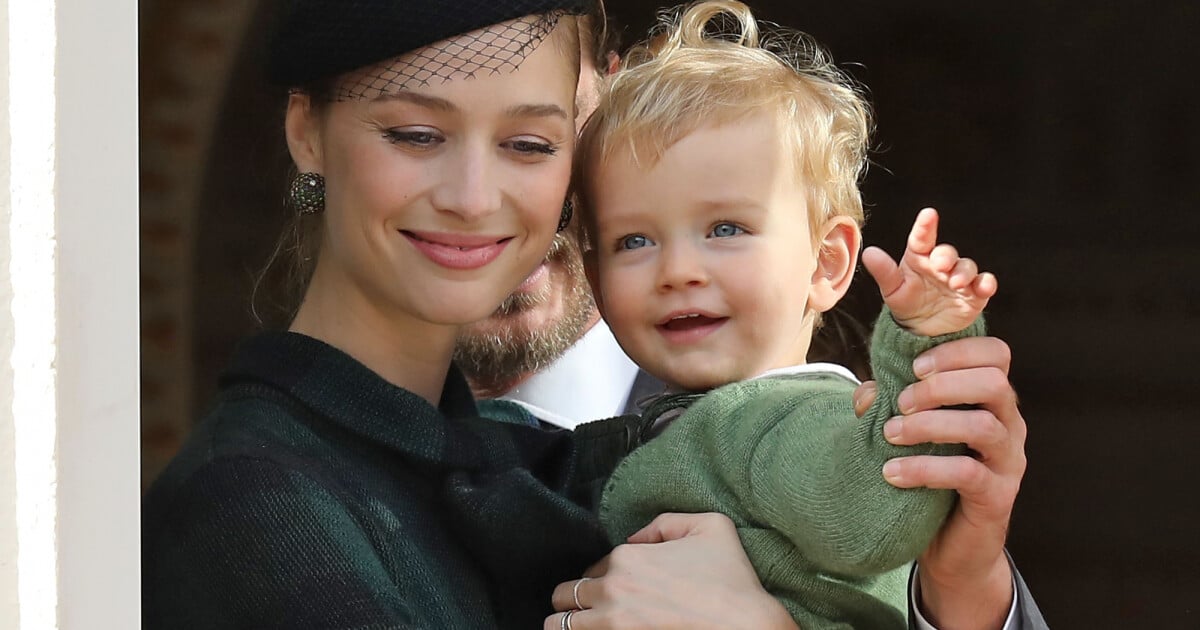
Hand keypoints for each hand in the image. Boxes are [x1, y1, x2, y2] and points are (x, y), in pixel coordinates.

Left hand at [544, 513, 795, 629]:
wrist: (748, 629)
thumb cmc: (733, 581)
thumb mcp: (711, 527)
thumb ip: (666, 522)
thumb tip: (637, 538)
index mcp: (627, 557)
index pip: (591, 569)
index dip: (601, 579)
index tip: (616, 589)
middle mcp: (612, 590)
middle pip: (565, 595)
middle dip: (572, 601)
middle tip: (587, 610)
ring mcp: (611, 624)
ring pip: (559, 625)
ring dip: (566, 624)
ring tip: (578, 627)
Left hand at [853, 336, 1024, 628]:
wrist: (949, 545)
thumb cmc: (929, 476)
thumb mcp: (910, 434)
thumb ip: (891, 406)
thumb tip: (868, 393)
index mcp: (992, 400)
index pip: (997, 354)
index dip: (957, 351)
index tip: (914, 366)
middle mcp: (1009, 424)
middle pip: (994, 383)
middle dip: (941, 386)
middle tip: (901, 403)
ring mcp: (1008, 461)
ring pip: (983, 426)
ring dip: (930, 424)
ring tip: (891, 434)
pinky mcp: (998, 496)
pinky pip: (967, 474)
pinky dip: (925, 468)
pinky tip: (893, 473)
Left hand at [862, 207, 996, 336]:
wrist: (922, 329)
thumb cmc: (906, 302)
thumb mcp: (892, 289)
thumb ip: (883, 271)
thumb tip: (868, 253)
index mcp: (919, 257)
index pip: (922, 238)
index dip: (926, 226)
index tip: (929, 214)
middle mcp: (941, 264)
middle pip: (947, 252)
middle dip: (946, 256)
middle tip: (940, 265)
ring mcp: (959, 278)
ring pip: (967, 267)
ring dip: (964, 272)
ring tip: (955, 282)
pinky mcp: (974, 294)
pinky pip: (984, 284)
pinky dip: (987, 283)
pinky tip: (983, 287)